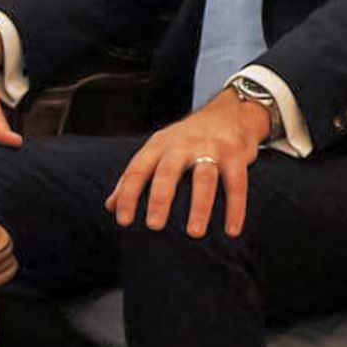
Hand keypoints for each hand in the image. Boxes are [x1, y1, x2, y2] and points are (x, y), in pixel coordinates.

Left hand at [105, 89, 269, 237]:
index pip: (137, 170)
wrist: (228, 113)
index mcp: (158, 146)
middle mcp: (182, 146)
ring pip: (204, 178)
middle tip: (154, 226)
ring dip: (199, 206)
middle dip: (159, 198)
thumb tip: (110, 206)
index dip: (128, 194)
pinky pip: (236, 184)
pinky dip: (235, 209)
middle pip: (168, 172)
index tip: (123, 221)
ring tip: (194, 232)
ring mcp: (210, 149)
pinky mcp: (235, 155)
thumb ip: (136, 176)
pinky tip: (231, 231)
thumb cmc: (187, 139)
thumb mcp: (157, 149)